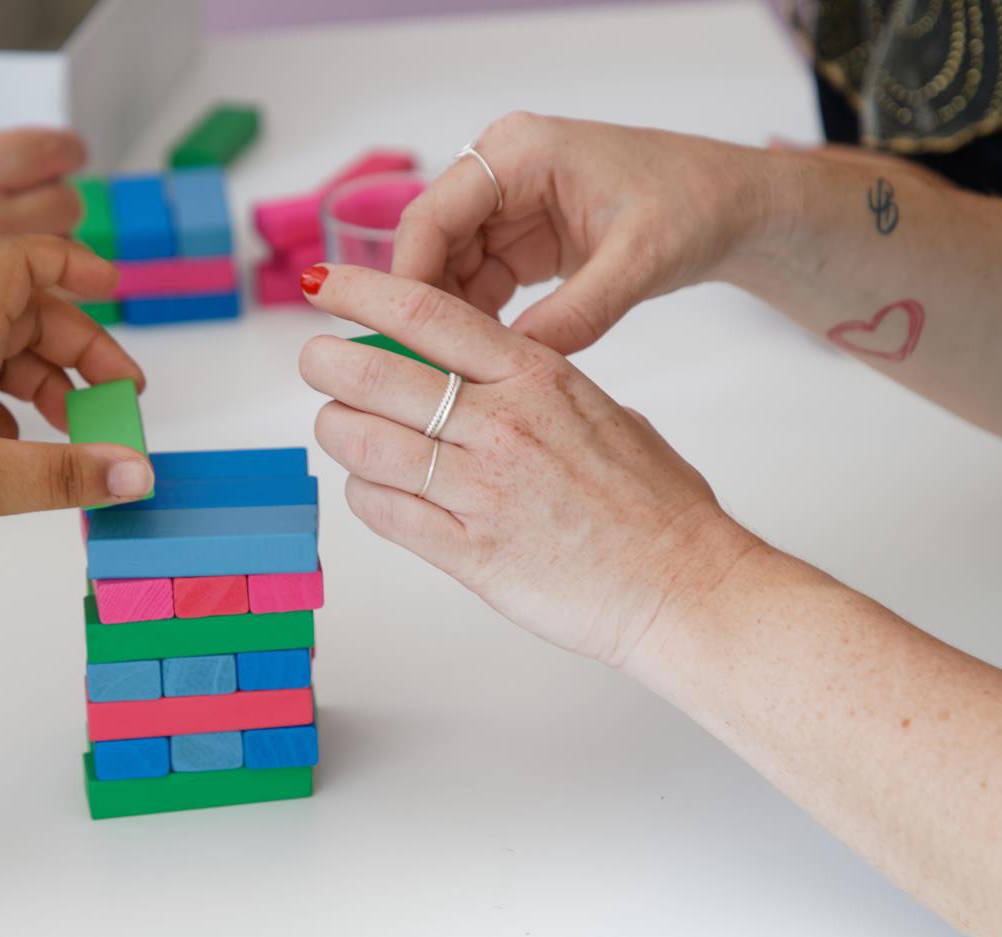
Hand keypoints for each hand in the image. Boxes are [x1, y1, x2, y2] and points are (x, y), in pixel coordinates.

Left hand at [0, 235, 150, 598]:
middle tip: (121, 397)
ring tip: (86, 431)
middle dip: (84, 350)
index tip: (114, 289)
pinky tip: (32, 456)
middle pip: (29, 318)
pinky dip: (26, 419)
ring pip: (13, 360)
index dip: (69, 263)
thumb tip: (135, 470)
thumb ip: (67, 474)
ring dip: (59, 387)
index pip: (15, 265)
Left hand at [297, 265, 757, 664]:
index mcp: (536, 377)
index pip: (426, 314)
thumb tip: (486, 376)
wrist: (684, 586)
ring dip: (337, 429)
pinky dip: (363, 492)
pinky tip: (373, 486)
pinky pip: (383, 510)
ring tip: (340, 427)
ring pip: (364, 442)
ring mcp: (482, 491)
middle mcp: (502, 425)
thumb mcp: (600, 412)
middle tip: (316, 364)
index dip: (360, 292)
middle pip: (375, 374)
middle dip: (327, 363)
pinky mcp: (469, 554)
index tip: (323, 284)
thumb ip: (536, 387)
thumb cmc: (656, 504)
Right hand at [392, 112, 780, 353]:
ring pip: (448, 270)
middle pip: (430, 245)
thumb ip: (577, 311)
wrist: (732, 205)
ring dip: (450, 321)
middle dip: (427, 308)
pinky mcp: (519, 239)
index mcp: (517, 153)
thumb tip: (515, 362)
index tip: (406, 342)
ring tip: (456, 377)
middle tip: (426, 374)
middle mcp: (499, 172)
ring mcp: (506, 206)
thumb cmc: (692, 207)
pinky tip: (483, 363)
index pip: (431, 217)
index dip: (410, 280)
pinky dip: (477, 322)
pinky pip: (477, 284)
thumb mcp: (637, 261)